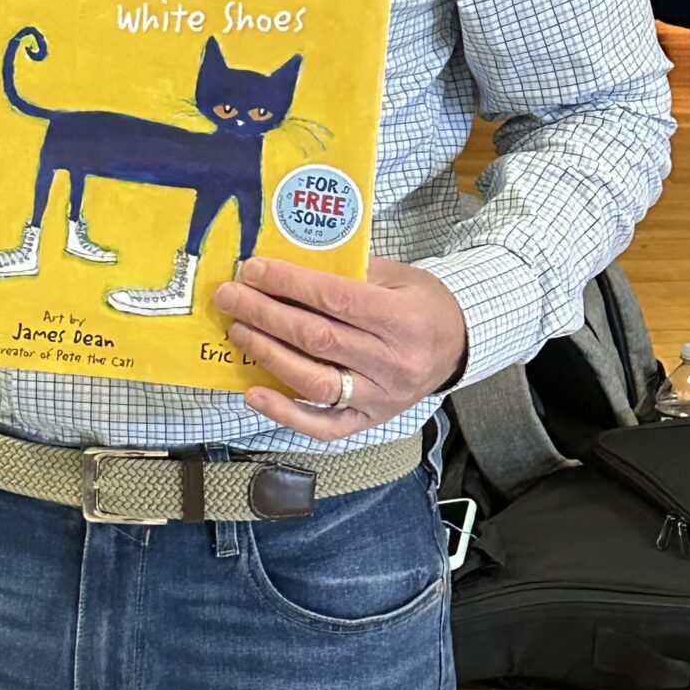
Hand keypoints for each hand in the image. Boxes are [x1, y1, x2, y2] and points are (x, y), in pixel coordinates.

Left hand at [213, 255, 467, 441]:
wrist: (459, 346)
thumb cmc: (422, 305)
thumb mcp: (398, 276)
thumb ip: (350, 272)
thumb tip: (287, 263)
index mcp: (405, 320)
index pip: (336, 299)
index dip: (290, 284)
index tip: (254, 270)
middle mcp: (394, 363)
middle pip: (318, 339)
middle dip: (265, 314)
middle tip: (231, 297)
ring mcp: (381, 398)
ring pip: (314, 382)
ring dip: (268, 355)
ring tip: (238, 331)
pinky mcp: (369, 421)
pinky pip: (323, 425)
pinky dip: (285, 413)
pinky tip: (253, 394)